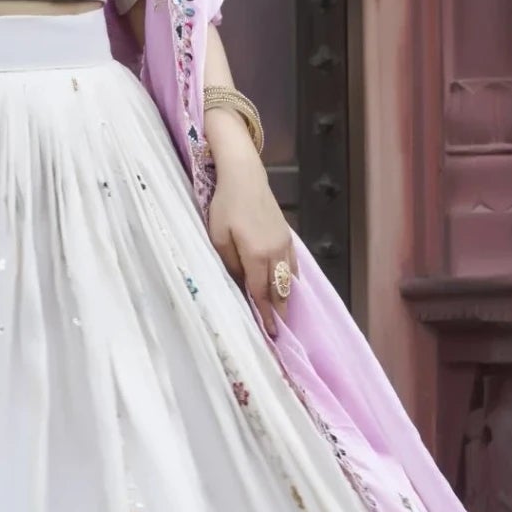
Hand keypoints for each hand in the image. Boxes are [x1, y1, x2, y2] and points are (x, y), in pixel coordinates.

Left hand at [206, 145, 296, 336]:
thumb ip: (230, 265)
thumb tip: (239, 286)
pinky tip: (287, 287)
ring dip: (286, 298)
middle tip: (278, 333)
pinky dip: (290, 280)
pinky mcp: (287, 236)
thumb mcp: (218, 238)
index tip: (271, 334)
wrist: (245, 177)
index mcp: (257, 256)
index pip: (262, 293)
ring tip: (283, 316)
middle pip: (280, 290)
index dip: (266, 315)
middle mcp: (276, 253)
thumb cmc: (225, 206)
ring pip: (289, 279)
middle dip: (280, 312)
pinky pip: (292, 265)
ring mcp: (285, 244)